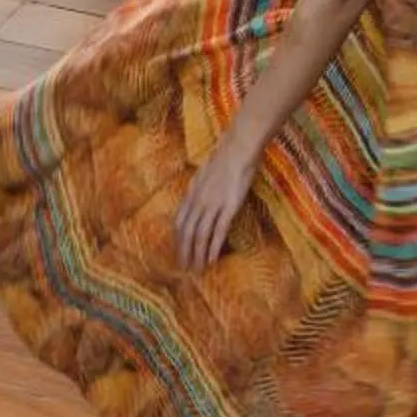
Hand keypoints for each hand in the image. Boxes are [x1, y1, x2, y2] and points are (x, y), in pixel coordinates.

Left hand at [174, 145, 257, 271]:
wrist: (238, 147)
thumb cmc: (225, 156)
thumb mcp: (204, 172)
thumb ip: (199, 187)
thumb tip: (196, 195)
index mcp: (191, 193)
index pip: (179, 221)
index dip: (177, 239)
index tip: (177, 251)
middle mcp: (197, 201)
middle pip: (186, 232)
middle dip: (184, 252)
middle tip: (184, 269)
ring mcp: (212, 204)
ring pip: (199, 235)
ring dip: (197, 254)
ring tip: (197, 270)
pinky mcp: (228, 207)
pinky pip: (218, 231)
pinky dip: (213, 247)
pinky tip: (212, 259)